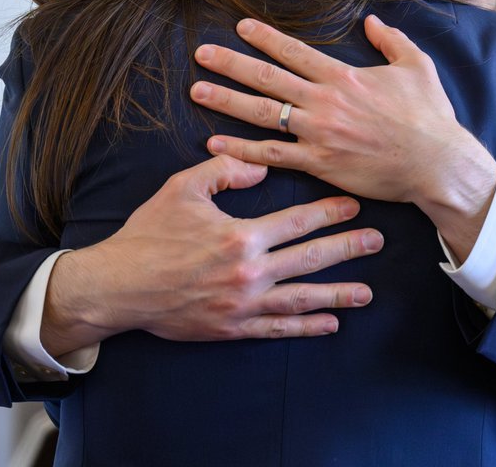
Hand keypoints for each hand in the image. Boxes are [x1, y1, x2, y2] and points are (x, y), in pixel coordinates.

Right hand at [40, 155, 381, 355]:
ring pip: (301, 298)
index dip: (329, 212)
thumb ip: (223, 171)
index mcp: (240, 236)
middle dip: (348, 249)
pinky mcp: (231, 328)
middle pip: (310, 259)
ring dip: (338, 294)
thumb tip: (259, 166)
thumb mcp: (181, 189)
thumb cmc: (148, 234)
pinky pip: (277, 329)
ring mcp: (242, 304)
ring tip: (367, 293)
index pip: (297, 222)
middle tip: (377, 241)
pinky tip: (330, 325)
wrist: (118, 287)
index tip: (354, 205)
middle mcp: (249, 272)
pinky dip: (305, 327)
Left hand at [190, 16, 495, 259]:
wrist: (437, 163)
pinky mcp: (320, 164)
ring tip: (198, 92)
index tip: (240, 27)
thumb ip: (391, 40)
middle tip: (201, 54)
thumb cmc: (430, 116)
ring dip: (227, 102)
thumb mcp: (417, 66)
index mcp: (344, 77)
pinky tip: (216, 143)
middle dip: (231, 64)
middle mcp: (325, 102)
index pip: (294, 51)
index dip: (264, 38)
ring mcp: (319, 134)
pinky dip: (242, 149)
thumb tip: (371, 20)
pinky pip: (273, 156)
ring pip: (263, 114)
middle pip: (268, 79)